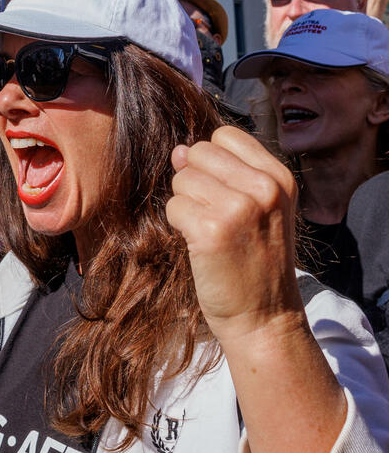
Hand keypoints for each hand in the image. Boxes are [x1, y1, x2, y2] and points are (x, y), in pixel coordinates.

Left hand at [166, 126, 300, 345]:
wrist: (265, 317)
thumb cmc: (255, 260)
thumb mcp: (256, 209)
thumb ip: (222, 174)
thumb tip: (179, 150)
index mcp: (279, 177)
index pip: (225, 135)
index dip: (212, 162)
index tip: (224, 192)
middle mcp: (264, 188)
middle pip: (198, 152)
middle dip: (195, 181)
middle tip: (215, 216)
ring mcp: (240, 208)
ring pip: (182, 178)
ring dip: (185, 205)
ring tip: (210, 232)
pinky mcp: (212, 231)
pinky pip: (173, 207)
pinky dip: (178, 226)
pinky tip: (201, 246)